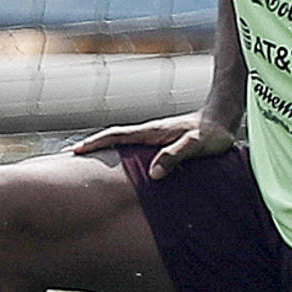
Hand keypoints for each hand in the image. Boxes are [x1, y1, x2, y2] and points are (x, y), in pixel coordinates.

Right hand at [71, 111, 235, 180]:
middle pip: (112, 138)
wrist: (223, 117)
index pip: (116, 136)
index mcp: (152, 132)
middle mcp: (149, 132)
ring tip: (84, 160)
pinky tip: (117, 164)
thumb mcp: (195, 145)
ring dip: (102, 149)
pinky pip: (132, 148)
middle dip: (90, 146)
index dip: (95, 143)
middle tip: (67, 156)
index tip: (75, 151)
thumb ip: (175, 156)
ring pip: (120, 142)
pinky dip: (117, 152)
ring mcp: (153, 137)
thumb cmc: (212, 133)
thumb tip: (153, 173)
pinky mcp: (161, 142)